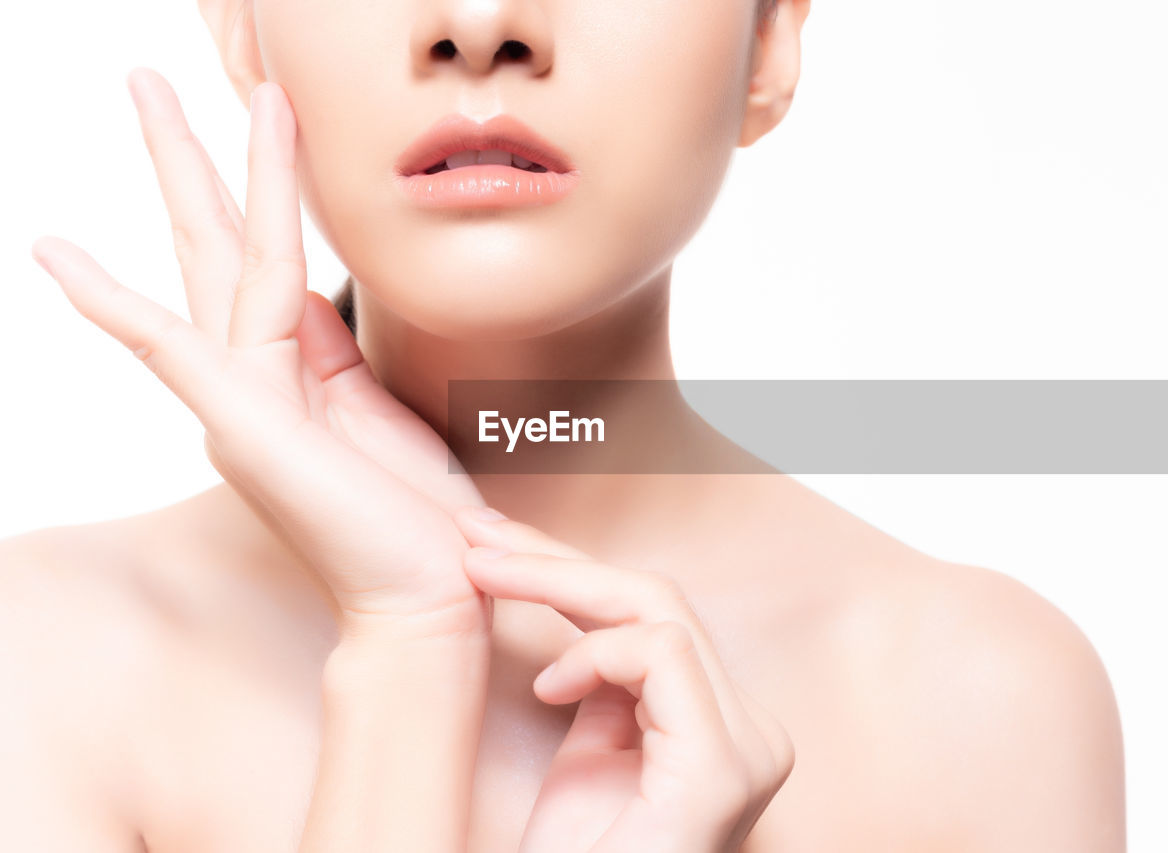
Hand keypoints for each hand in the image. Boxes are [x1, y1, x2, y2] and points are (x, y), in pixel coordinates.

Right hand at [30, 69, 485, 637]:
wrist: (428, 598)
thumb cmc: (417, 520)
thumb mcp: (384, 414)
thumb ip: (343, 355)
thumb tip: (319, 302)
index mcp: (297, 371)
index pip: (270, 257)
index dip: (266, 182)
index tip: (266, 117)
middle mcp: (257, 378)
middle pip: (219, 243)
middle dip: (190, 156)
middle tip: (147, 79)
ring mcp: (244, 399)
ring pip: (217, 259)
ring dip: (189, 169)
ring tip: (149, 91)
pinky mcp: (244, 423)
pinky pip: (170, 347)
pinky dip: (114, 303)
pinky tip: (59, 257)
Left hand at [452, 507, 795, 852]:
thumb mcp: (585, 756)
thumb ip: (598, 684)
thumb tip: (561, 589)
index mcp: (720, 724)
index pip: (653, 614)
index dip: (571, 568)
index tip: (494, 544)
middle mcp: (749, 730)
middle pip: (657, 600)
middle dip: (557, 558)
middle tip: (474, 534)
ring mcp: (747, 749)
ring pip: (660, 611)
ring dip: (560, 582)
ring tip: (483, 578)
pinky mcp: (722, 769)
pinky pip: (662, 657)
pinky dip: (594, 656)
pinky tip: (546, 689)